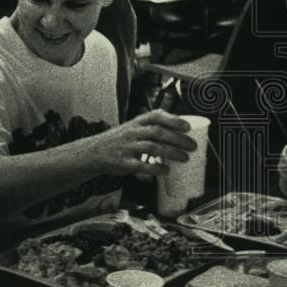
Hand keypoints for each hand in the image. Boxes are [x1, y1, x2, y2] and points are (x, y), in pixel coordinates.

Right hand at [82, 111, 196, 177]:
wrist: (93, 152)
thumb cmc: (117, 141)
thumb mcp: (131, 128)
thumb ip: (151, 127)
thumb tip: (177, 131)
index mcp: (135, 122)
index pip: (155, 116)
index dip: (173, 120)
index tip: (187, 126)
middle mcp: (132, 132)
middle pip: (158, 132)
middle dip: (178, 139)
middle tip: (192, 146)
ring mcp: (127, 147)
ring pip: (152, 147)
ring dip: (171, 152)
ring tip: (184, 158)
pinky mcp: (123, 162)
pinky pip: (142, 165)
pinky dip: (156, 168)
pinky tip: (165, 170)